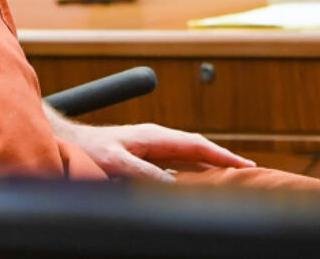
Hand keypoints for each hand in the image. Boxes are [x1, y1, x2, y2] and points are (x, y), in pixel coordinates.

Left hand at [49, 116, 254, 182]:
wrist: (69, 141)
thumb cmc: (90, 149)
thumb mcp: (117, 162)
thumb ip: (145, 173)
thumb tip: (175, 184)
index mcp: (154, 136)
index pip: (196, 145)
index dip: (222, 156)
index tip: (246, 165)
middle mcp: (157, 139)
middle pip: (198, 149)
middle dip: (224, 159)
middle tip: (250, 172)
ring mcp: (152, 147)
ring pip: (189, 157)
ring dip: (210, 166)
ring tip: (233, 179)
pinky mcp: (146, 157)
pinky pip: (177, 165)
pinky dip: (194, 172)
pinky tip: (201, 184)